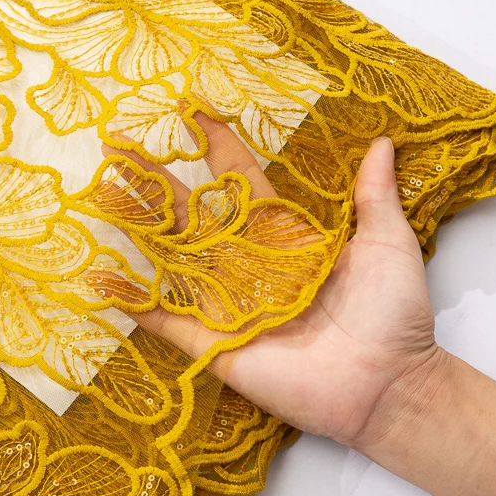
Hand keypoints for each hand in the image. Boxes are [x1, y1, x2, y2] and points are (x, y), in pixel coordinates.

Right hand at [113, 114, 443, 446]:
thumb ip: (373, 195)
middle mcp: (249, 264)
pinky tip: (102, 282)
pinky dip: (136, 305)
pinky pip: (169, 322)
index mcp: (283, 235)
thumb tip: (380, 143)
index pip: (240, 180)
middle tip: (119, 146)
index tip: (191, 111)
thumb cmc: (392, 312)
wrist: (388, 384)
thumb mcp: (386, 243)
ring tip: (103, 196)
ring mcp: (229, 303)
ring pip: (174, 258)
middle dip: (156, 179)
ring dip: (138, 229)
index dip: (216, 146)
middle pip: (192, 213)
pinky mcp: (217, 344)